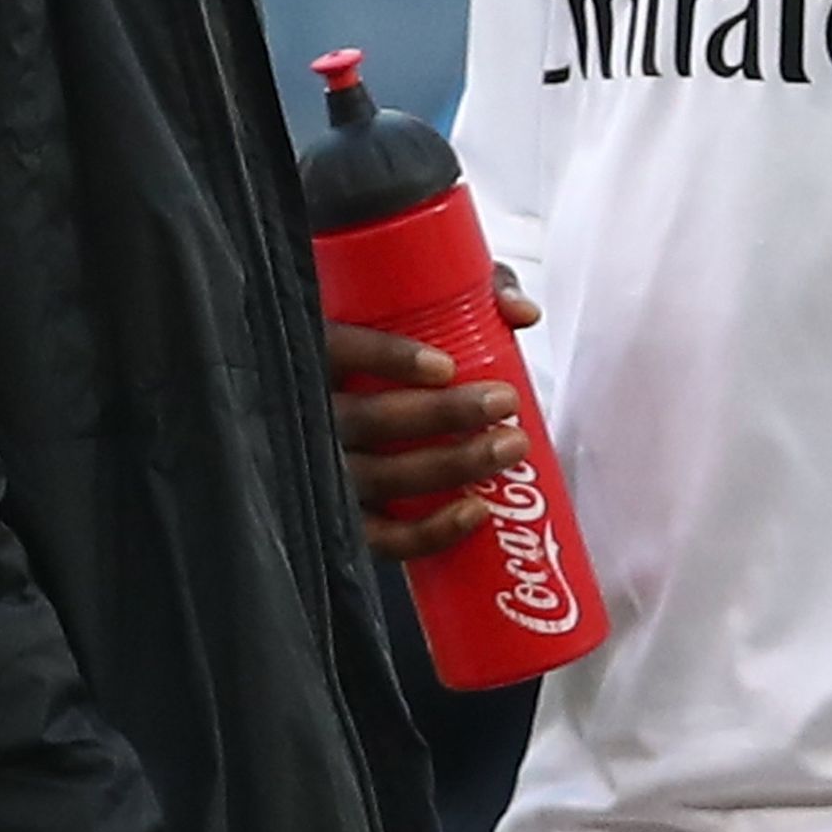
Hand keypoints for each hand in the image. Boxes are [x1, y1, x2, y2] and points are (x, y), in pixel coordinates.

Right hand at [331, 275, 543, 558]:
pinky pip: (380, 538)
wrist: (343, 423)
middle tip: (503, 403)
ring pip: (381, 476)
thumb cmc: (383, 357)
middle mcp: (310, 414)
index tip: (445, 366)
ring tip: (508, 446)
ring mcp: (322, 471)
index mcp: (316, 354)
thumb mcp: (420, 307)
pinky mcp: (343, 520)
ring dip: (451, 465)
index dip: (386, 359)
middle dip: (443, 415)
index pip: (336, 349)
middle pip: (369, 419)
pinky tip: (474, 511)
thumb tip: (521, 313)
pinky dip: (428, 532)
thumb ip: (472, 293)